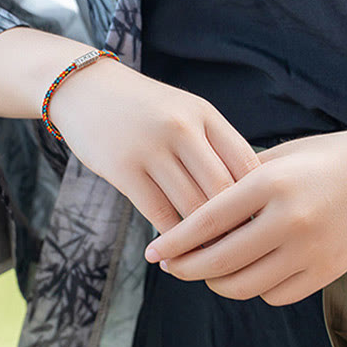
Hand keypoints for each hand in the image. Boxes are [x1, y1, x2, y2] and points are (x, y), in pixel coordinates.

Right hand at [47, 60, 260, 234]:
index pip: (247, 165)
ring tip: (210, 257)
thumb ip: (214, 145)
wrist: (86, 89)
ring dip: (203, 238)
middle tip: (239, 252)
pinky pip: (159, 213)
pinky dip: (173, 237)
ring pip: (192, 207)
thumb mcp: (184, 112)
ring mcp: (151, 147)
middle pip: (223, 191)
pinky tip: (176, 247)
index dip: (258, 200)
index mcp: (204, 113)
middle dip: (234, 226)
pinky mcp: (123, 168)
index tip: (260, 226)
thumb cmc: (144, 109)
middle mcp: (181, 127)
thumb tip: (249, 198)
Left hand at [143, 125, 346, 304]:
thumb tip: (196, 215)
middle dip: (186, 268)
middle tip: (171, 267)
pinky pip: (276, 295)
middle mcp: (288, 220)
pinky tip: (245, 274)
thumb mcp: (279, 156)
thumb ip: (239, 183)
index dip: (174, 241)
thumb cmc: (326, 156)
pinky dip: (254, 289)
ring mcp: (311, 250)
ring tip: (205, 270)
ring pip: (244, 285)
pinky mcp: (328, 271)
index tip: (152, 252)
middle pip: (219, 260)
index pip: (206, 221)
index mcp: (269, 184)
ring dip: (217, 282)